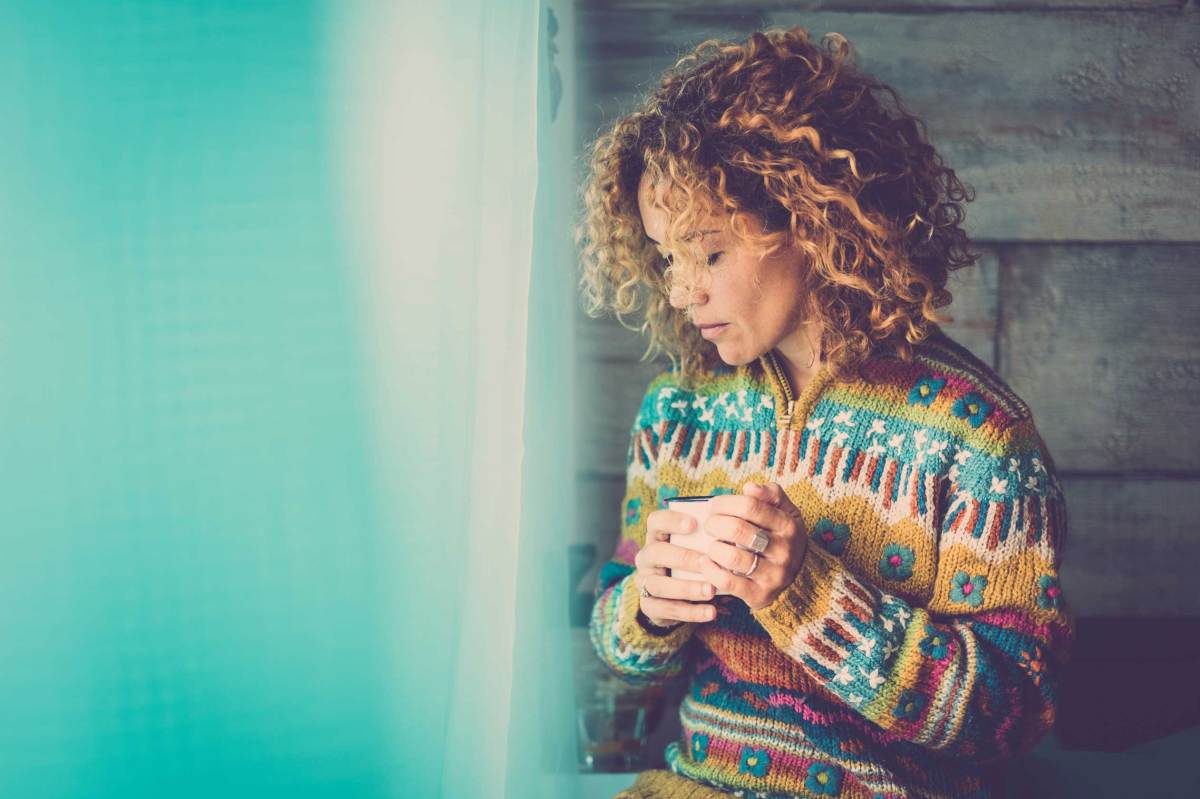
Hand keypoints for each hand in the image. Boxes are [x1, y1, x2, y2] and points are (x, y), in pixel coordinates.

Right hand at [633, 507, 718, 626]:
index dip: (671, 520)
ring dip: (686, 588)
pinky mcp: (649, 606)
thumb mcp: (697, 548)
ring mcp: (644, 582)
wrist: (675, 598)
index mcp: (656, 537)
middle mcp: (646, 558)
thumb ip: (709, 539)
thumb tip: (736, 527)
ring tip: (711, 591)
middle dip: (682, 557)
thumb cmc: (693, 564)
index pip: (655, 521)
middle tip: (706, 561)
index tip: (694, 524)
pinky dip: (690, 612)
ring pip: (658, 584)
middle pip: (655, 553)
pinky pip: (665, 609)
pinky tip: (711, 612)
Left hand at [695, 482, 808, 610]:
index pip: (750, 506)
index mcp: (788, 525)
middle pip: (738, 530)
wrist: (798, 577)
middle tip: (709, 524)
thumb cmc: (781, 536)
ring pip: (732, 558)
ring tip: (711, 545)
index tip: (714, 506)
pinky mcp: (760, 595)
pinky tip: (706, 562)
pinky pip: (728, 582)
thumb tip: (749, 487)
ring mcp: (773, 575)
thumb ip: (770, 494)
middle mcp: (783, 550)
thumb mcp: (785, 511)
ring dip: (713, 548)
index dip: (726, 503)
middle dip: (715, 524)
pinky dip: (711, 571)